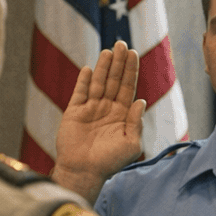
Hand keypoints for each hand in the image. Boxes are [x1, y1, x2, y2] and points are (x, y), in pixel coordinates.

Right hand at [52, 41, 146, 200]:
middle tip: (122, 43)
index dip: (130, 71)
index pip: (128, 88)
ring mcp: (90, 109)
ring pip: (98, 83)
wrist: (84, 171)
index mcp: (122, 115)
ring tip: (109, 51)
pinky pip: (80, 92)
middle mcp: (107, 109)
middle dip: (119, 63)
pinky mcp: (74, 112)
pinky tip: (90, 69)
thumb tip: (141, 101)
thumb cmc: (110, 162)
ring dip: (104, 67)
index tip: (134, 54)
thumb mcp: (131, 144)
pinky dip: (84, 81)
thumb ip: (136, 122)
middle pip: (114, 81)